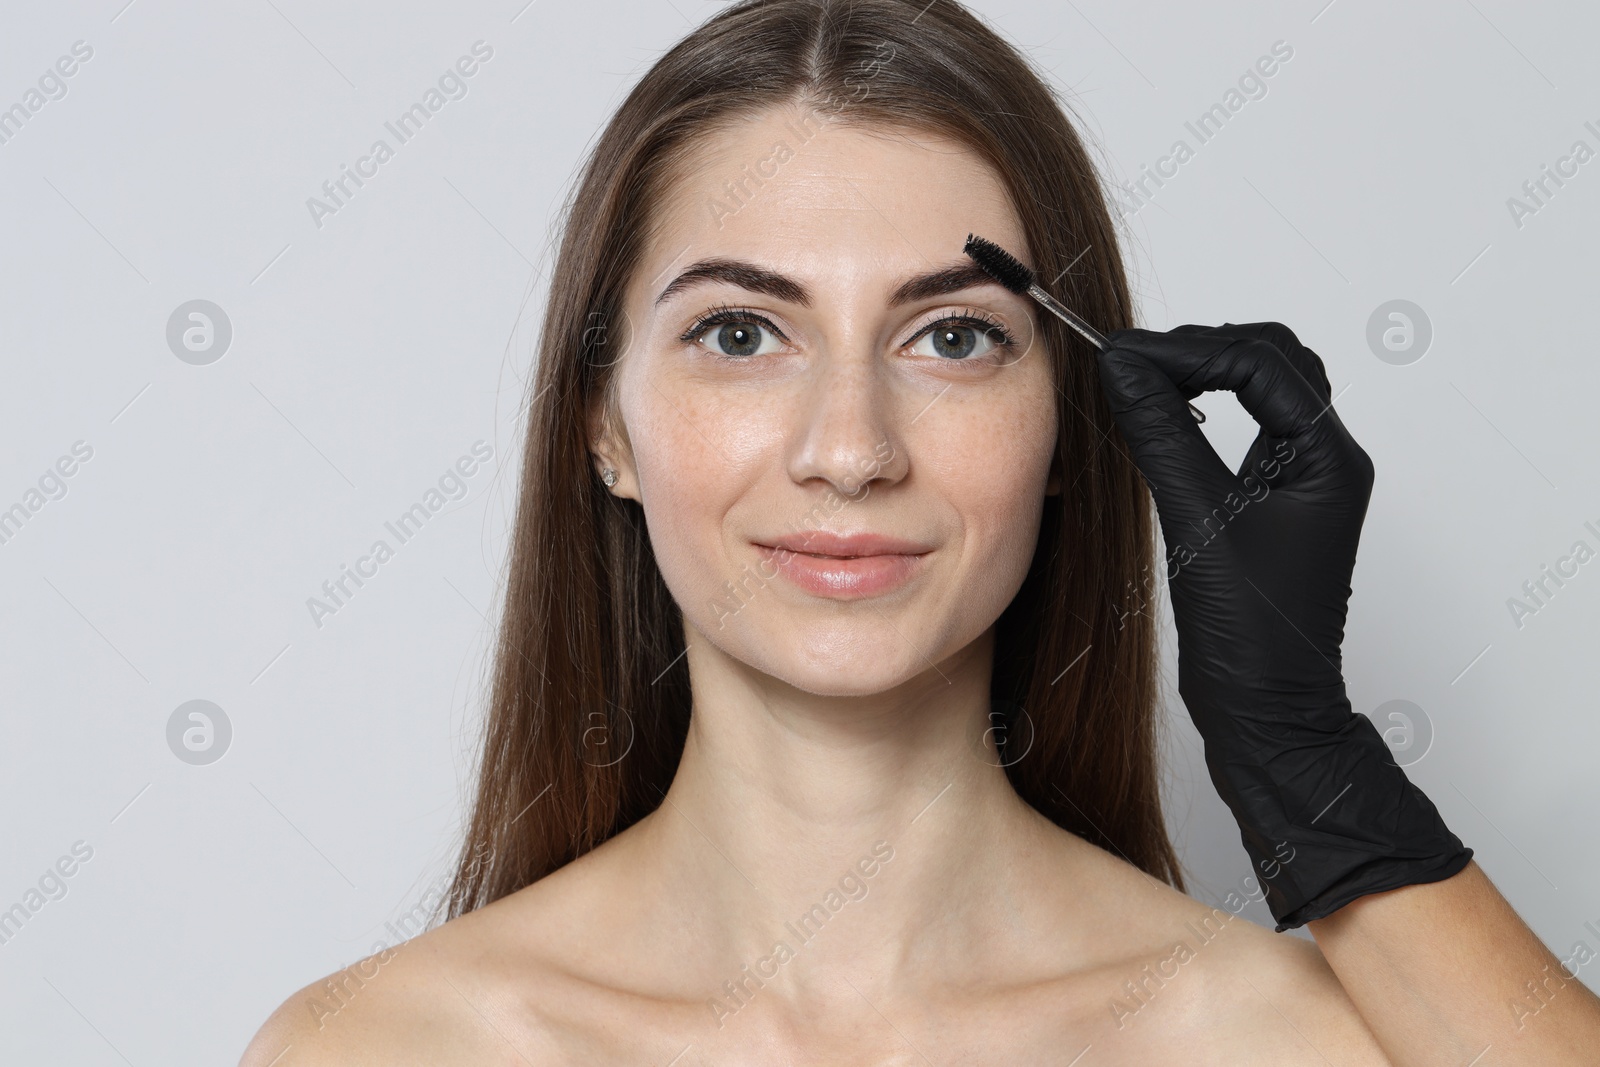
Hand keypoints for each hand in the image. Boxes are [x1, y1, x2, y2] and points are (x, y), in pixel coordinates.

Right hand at [1097, 321, 1470, 929]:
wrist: (1267, 712)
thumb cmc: (1252, 638)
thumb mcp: (1197, 521)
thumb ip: (1162, 434)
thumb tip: (1125, 368)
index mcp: (1328, 460)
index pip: (1263, 364)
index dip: (1189, 350)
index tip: (1124, 355)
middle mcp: (1325, 462)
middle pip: (1272, 362)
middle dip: (1201, 349)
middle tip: (1132, 360)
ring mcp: (1302, 482)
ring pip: (1263, 390)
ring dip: (1205, 374)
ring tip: (1141, 380)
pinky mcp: (1274, 502)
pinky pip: (1246, 428)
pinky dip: (1204, 409)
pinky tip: (1162, 418)